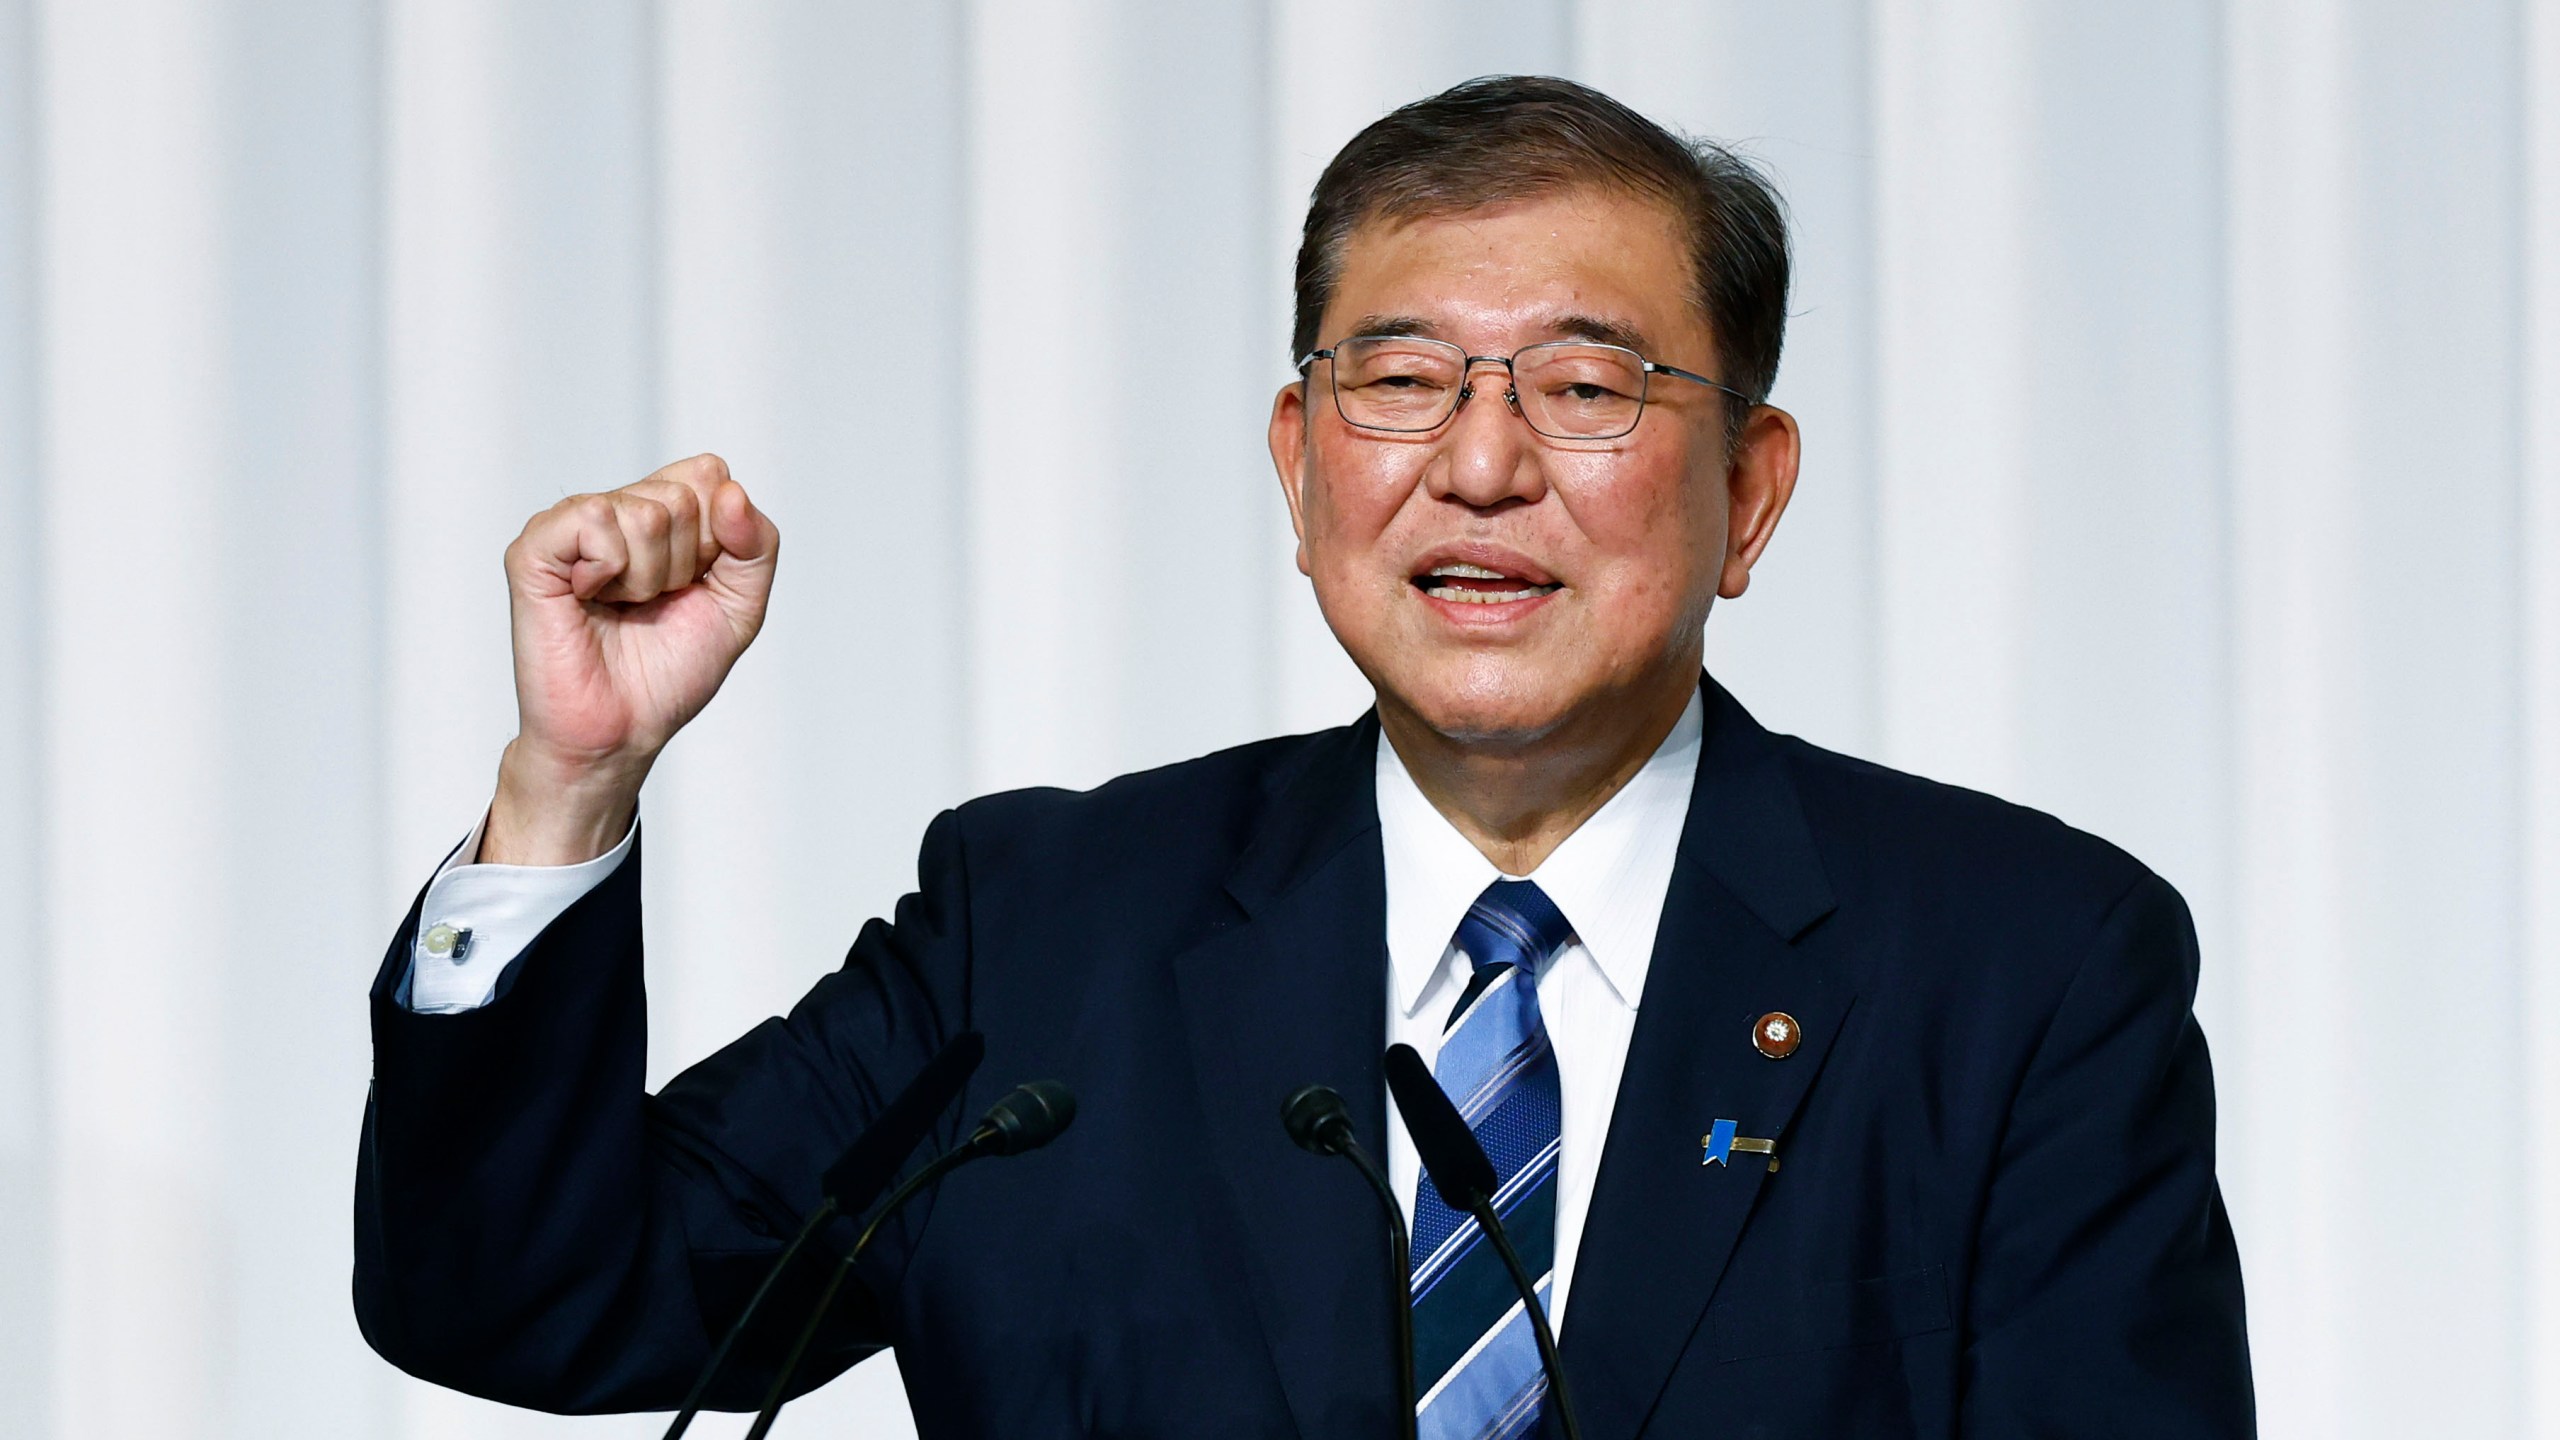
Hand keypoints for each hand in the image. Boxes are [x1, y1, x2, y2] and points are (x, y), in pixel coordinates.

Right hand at [483, 455, 780, 864]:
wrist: (622, 730)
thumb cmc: (668, 672)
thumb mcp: (741, 606)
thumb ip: (757, 545)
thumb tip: (731, 491)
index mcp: (660, 513)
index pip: (710, 474)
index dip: (718, 538)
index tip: (693, 585)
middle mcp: (615, 509)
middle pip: (682, 496)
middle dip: (683, 564)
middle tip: (651, 604)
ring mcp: (571, 526)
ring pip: (644, 513)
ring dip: (647, 578)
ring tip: (620, 607)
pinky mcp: (534, 549)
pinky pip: (594, 518)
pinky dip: (609, 568)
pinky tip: (590, 596)